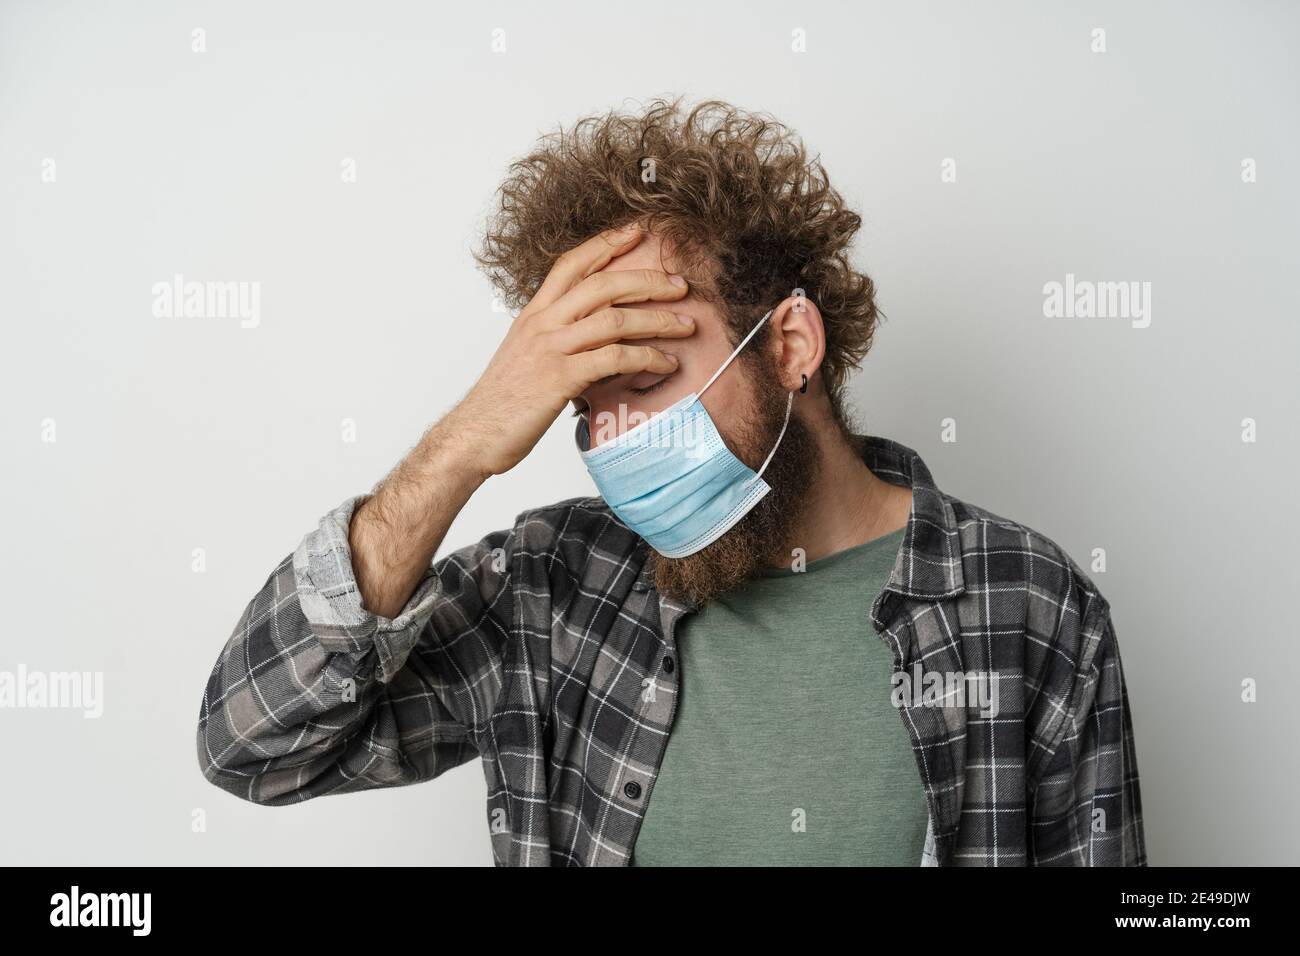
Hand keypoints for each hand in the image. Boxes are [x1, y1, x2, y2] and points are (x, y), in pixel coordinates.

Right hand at [447, 222, 693, 477]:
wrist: (473, 434)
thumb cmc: (503, 402)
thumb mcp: (528, 357)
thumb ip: (559, 341)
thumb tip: (596, 342)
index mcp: (534, 314)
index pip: (572, 264)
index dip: (606, 244)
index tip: (637, 232)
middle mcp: (542, 324)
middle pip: (603, 284)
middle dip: (648, 281)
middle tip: (681, 285)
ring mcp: (551, 349)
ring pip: (615, 319)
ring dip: (657, 320)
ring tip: (686, 325)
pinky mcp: (560, 379)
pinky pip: (613, 359)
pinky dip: (647, 358)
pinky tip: (666, 363)